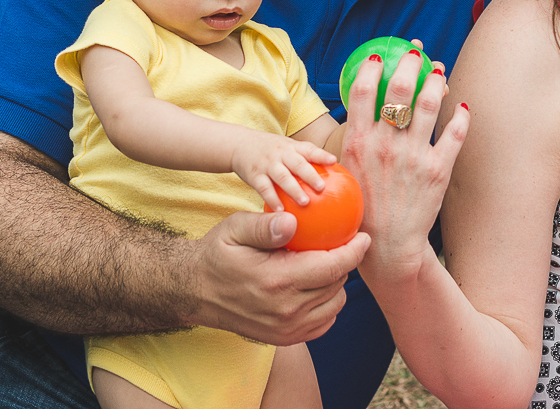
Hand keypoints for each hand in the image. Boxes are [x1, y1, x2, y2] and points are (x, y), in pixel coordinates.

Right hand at [185, 209, 369, 344]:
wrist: (195, 291)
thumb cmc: (218, 253)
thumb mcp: (235, 229)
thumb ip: (266, 225)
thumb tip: (293, 220)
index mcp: (277, 280)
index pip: (332, 267)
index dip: (354, 251)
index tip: (364, 237)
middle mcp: (285, 310)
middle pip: (337, 284)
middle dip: (345, 263)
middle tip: (342, 244)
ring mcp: (286, 329)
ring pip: (334, 305)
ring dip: (336, 283)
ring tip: (327, 264)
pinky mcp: (285, 339)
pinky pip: (323, 322)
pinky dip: (327, 304)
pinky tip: (317, 286)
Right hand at [231, 136, 336, 210]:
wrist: (239, 143)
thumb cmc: (271, 150)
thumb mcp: (287, 148)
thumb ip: (305, 160)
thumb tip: (331, 178)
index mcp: (291, 147)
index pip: (308, 149)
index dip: (321, 154)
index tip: (333, 160)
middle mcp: (281, 154)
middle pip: (297, 163)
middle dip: (310, 175)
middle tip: (322, 188)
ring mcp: (267, 164)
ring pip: (282, 176)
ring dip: (294, 189)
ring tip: (305, 202)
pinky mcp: (254, 175)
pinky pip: (264, 188)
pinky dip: (272, 199)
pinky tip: (280, 211)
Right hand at [339, 47, 469, 282]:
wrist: (387, 248)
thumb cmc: (363, 208)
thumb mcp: (348, 170)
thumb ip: (354, 140)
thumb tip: (360, 109)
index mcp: (358, 142)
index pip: (362, 91)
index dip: (370, 68)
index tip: (378, 57)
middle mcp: (385, 145)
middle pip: (399, 88)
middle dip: (409, 62)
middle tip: (416, 53)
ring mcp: (413, 156)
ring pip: (429, 104)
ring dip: (436, 81)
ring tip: (439, 72)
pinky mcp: (438, 171)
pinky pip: (454, 133)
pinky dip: (461, 116)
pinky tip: (462, 107)